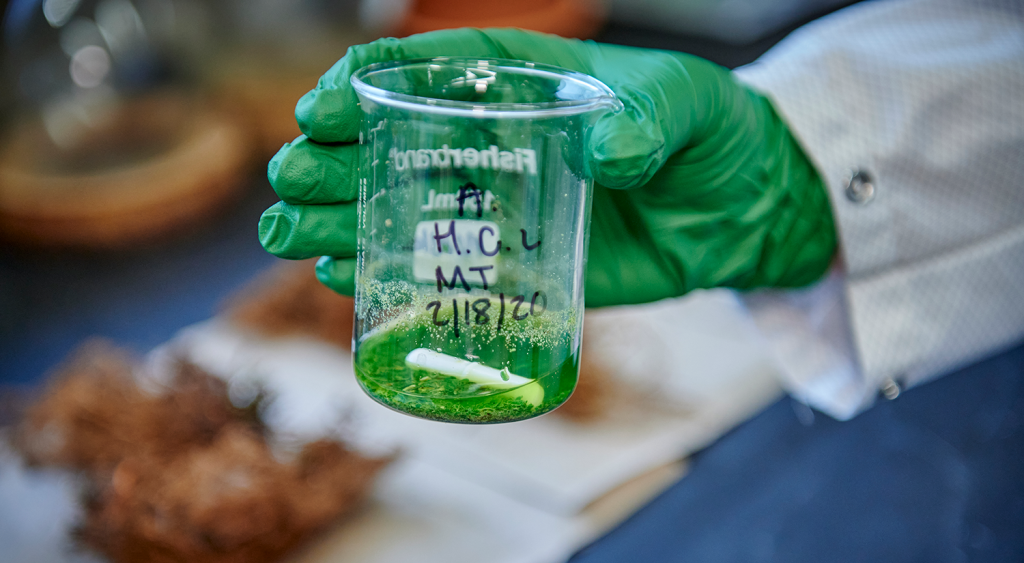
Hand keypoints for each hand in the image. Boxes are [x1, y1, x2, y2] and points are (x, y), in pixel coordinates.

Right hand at [258, 28, 835, 306]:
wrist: (739, 208)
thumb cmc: (707, 132)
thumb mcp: (683, 105)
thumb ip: (648, 119)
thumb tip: (607, 151)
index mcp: (514, 82)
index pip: (419, 71)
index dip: (360, 85)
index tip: (322, 111)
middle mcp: (490, 143)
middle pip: (387, 144)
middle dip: (329, 161)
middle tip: (292, 182)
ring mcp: (497, 208)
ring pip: (396, 210)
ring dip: (337, 222)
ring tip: (288, 239)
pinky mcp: (515, 269)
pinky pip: (439, 271)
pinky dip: (388, 275)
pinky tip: (345, 279)